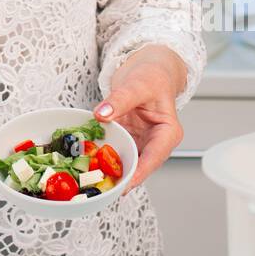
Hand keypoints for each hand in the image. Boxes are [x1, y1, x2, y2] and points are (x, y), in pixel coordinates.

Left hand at [92, 45, 186, 193]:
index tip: (124, 184)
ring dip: (109, 169)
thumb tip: (101, 114)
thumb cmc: (151, 75)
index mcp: (168, 133)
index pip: (154, 158)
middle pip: (139, 165)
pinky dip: (101, 154)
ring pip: (125, 160)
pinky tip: (86, 161)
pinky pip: (113, 149)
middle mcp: (155, 142)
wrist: (147, 68)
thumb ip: (119, 100)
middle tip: (100, 186)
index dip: (138, 173)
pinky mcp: (126, 138)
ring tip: (90, 179)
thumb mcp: (136, 84)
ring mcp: (140, 142)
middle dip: (121, 176)